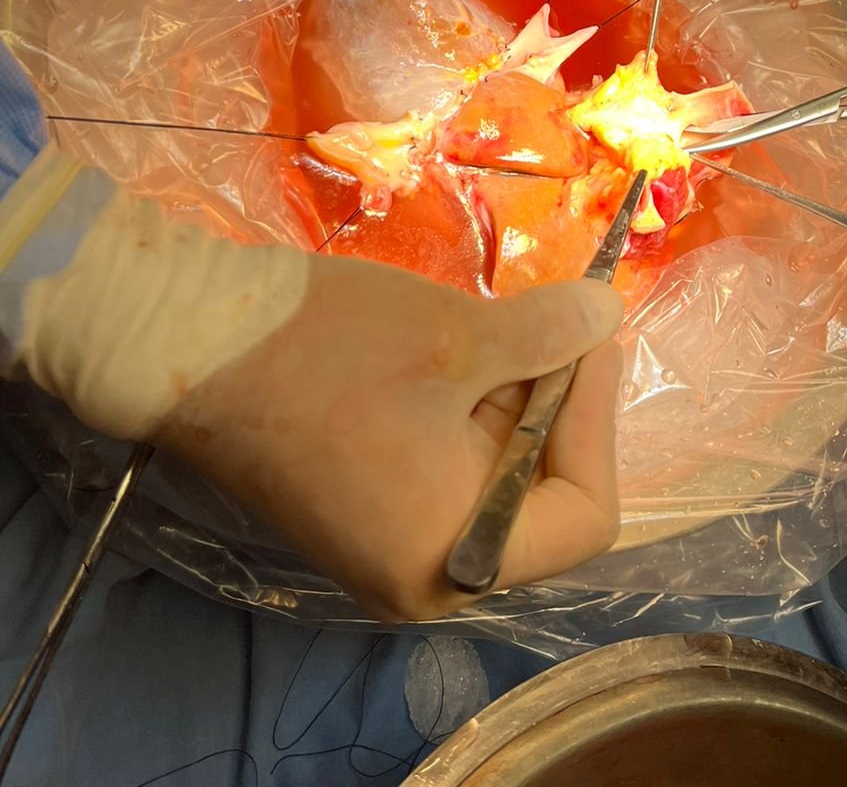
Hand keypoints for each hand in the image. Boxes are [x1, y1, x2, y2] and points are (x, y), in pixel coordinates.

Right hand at [160, 257, 623, 620]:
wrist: (190, 345)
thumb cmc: (330, 351)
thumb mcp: (460, 338)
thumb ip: (552, 337)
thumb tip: (611, 314)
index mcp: (456, 562)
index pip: (584, 514)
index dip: (596, 419)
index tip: (589, 339)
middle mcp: (424, 577)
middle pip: (540, 497)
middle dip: (555, 402)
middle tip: (557, 319)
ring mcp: (388, 545)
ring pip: (493, 475)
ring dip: (512, 397)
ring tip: (504, 324)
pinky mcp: (362, 507)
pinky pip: (447, 468)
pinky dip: (468, 409)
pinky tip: (461, 348)